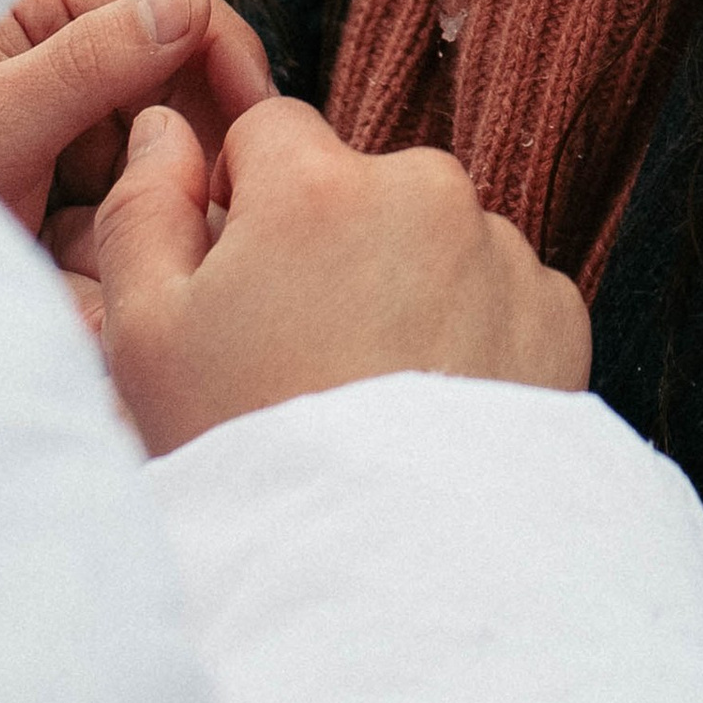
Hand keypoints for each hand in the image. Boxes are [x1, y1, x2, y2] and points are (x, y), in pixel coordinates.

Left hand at [0, 0, 272, 277]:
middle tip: (218, 201)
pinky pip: (151, 195)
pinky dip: (151, 227)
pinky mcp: (94, 183)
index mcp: (48, 6)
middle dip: (203, 134)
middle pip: (188, 71)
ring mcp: (87, 120)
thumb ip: (85, 63)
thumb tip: (184, 4)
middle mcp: (76, 53)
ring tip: (165, 243)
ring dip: (177, 190)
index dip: (220, 48)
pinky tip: (133, 264)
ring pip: (178, 140)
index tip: (256, 116)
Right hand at [94, 98, 591, 456]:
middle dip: (330, 244)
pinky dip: (471, 333)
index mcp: (320, 183)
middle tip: (302, 356)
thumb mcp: (146, 339)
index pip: (271, 131)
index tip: (241, 285)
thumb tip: (167, 126)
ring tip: (369, 394)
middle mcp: (427, 192)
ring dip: (405, 286)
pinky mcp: (558, 315)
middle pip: (359, 185)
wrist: (383, 576)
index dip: (245, 203)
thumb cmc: (248, 453)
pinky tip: (430, 409)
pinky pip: (499, 294)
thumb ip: (144, 208)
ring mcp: (503, 252)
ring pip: (433, 239)